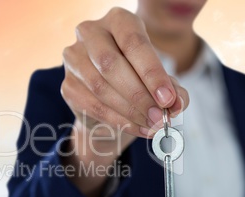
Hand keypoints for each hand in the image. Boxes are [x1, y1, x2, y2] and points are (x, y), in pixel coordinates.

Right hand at [61, 7, 188, 151]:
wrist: (109, 96)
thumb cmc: (137, 79)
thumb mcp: (159, 78)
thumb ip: (173, 89)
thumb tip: (177, 104)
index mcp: (117, 20)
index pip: (133, 43)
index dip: (152, 73)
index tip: (168, 99)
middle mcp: (90, 33)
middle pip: (111, 64)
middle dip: (138, 95)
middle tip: (159, 117)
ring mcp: (74, 59)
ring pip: (99, 87)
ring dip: (128, 111)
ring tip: (151, 125)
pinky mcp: (67, 85)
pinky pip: (91, 106)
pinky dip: (117, 121)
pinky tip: (136, 127)